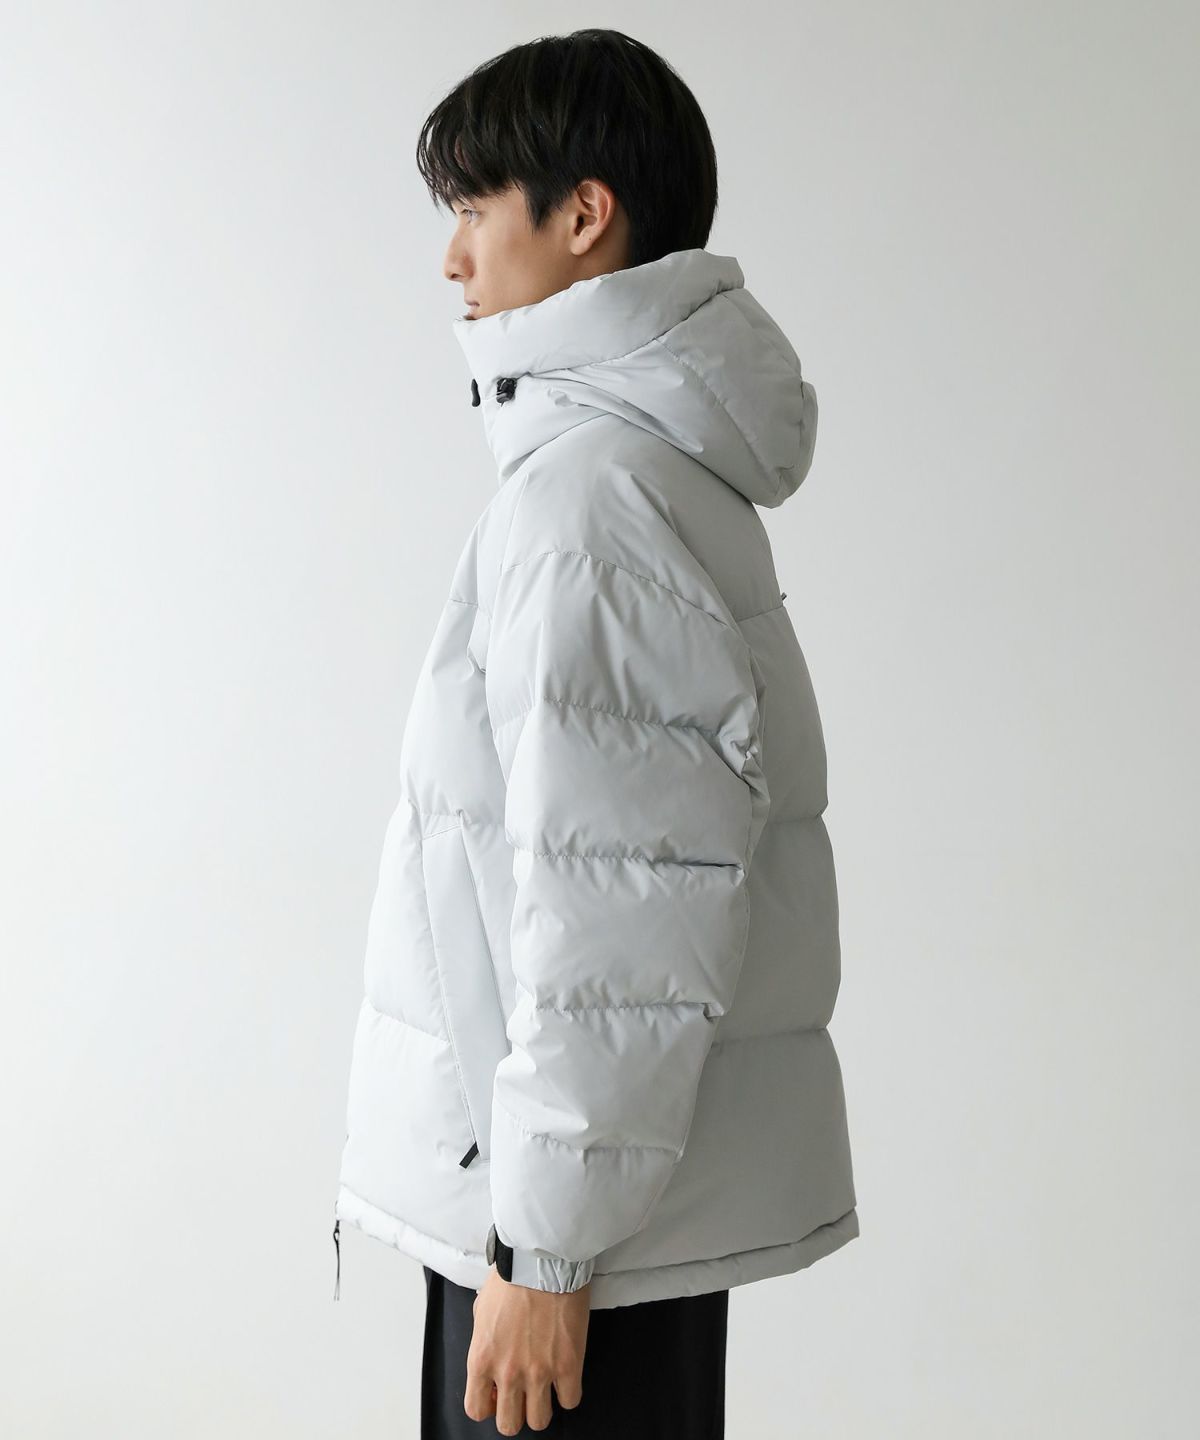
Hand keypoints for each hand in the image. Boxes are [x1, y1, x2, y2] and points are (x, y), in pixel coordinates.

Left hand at [464, 1265, 589, 1433]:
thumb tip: (491, 1354)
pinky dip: (569, 1392)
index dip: (488, 1405)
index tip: (498, 1393)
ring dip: (542, 1405)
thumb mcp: (482, 1309)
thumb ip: (483, 1340)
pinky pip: (570, 1402)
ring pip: (539, 1421)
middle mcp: (507, 1373)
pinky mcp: (568, 1365)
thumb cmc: (511, 1277)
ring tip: (546, 1384)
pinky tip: (566, 1374)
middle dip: (516, 1411)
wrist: (542, 1259)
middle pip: (509, 1425)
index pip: (476, 1409)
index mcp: (481, 1359)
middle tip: (523, 1391)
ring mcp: (539, 1372)